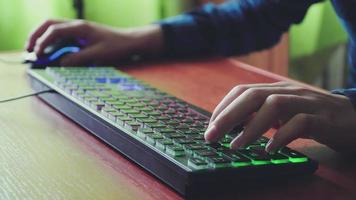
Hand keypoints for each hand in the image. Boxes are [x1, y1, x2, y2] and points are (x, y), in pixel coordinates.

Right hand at [26, 19, 163, 65]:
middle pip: (49, 24)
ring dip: (43, 39)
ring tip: (36, 52)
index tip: (37, 54)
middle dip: (36, 36)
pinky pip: (63, 37)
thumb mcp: (98, 55)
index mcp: (80, 28)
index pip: (54, 30)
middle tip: (29, 50)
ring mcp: (79, 30)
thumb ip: (78, 59)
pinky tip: (52, 53)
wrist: (130, 42)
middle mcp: (77, 26)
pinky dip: (54, 43)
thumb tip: (60, 63)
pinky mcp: (81, 36)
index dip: (43, 42)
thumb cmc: (117, 47)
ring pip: (54, 29)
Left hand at [204, 81, 355, 152]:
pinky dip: (283, 136)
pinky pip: (301, 123)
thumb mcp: (283, 112)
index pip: (243, 91)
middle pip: (253, 95)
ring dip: (251, 127)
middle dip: (228, 116)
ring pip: (274, 106)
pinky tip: (271, 149)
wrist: (354, 117)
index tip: (210, 126)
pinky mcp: (323, 118)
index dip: (224, 107)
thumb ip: (260, 114)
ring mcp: (307, 103)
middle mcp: (289, 91)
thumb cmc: (313, 115)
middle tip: (211, 136)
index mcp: (277, 89)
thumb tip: (232, 126)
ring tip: (236, 145)